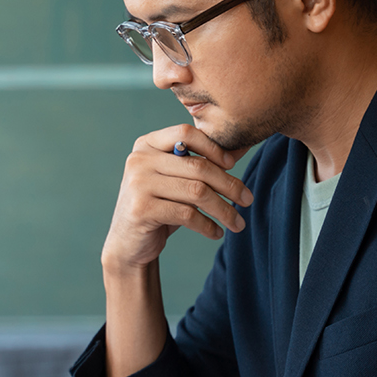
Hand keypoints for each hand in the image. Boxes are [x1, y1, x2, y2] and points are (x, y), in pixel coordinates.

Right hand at [100, 125, 252, 272]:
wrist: (128, 243)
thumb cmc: (159, 206)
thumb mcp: (176, 180)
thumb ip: (200, 163)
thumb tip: (241, 148)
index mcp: (147, 145)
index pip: (186, 134)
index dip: (213, 147)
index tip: (233, 164)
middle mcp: (139, 160)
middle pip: (197, 167)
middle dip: (229, 185)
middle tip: (248, 200)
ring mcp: (138, 184)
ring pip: (196, 192)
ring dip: (223, 210)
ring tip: (237, 223)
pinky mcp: (141, 209)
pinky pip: (187, 214)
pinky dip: (208, 225)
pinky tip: (216, 232)